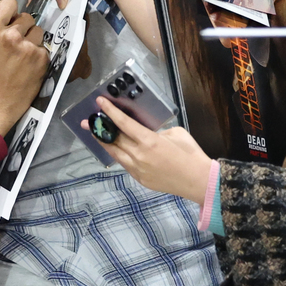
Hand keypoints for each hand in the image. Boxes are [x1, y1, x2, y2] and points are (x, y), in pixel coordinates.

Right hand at [0, 0, 48, 134]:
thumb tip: (1, 16)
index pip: (8, 3)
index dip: (10, 10)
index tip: (11, 17)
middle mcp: (11, 35)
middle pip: (26, 17)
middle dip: (23, 27)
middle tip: (17, 40)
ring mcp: (28, 47)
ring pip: (38, 30)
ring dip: (32, 39)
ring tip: (23, 54)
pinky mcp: (41, 58)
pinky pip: (43, 47)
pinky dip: (38, 54)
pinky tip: (29, 65)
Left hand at [82, 97, 213, 201]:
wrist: (199, 182)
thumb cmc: (191, 154)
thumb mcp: (176, 134)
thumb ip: (157, 131)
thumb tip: (147, 132)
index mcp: (149, 141)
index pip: (124, 124)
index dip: (110, 112)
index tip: (99, 103)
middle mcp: (139, 155)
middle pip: (114, 139)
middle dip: (99, 129)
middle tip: (86, 122)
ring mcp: (137, 169)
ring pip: (114, 153)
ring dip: (104, 143)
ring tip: (95, 134)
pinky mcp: (139, 179)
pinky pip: (124, 163)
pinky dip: (118, 154)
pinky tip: (115, 148)